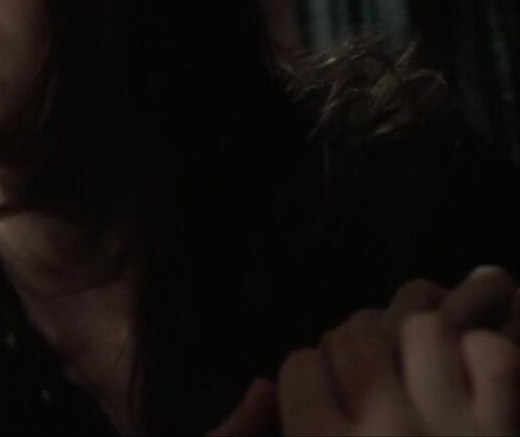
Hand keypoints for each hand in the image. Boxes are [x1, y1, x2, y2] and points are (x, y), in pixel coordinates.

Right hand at [209, 266, 519, 435]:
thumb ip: (272, 431)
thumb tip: (259, 387)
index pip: (299, 365)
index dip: (314, 371)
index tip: (333, 388)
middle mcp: (382, 429)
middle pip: (356, 334)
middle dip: (365, 341)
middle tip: (380, 364)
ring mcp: (450, 426)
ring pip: (423, 327)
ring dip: (427, 334)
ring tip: (428, 348)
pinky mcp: (506, 429)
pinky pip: (493, 356)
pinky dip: (489, 352)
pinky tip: (481, 370)